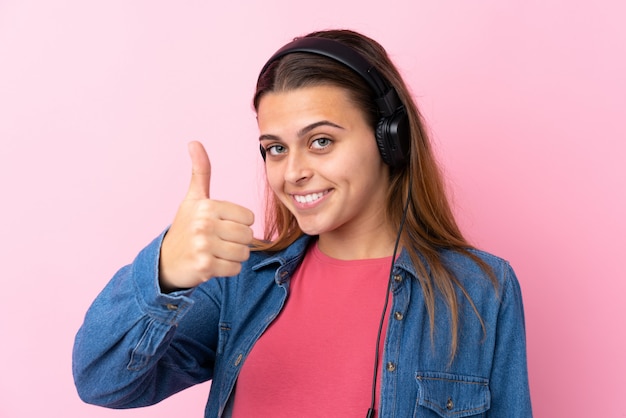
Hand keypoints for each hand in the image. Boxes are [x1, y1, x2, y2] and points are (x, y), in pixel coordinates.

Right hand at [159, 141, 254, 290]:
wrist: (164, 261)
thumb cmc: (185, 227)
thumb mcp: (193, 198)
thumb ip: (200, 172)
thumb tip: (194, 142)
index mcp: (207, 206)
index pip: (249, 218)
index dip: (239, 224)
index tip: (222, 226)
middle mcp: (205, 224)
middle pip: (248, 236)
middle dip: (238, 242)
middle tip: (219, 242)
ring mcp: (204, 246)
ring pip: (243, 254)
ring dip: (233, 257)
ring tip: (216, 252)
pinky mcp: (205, 266)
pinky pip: (235, 269)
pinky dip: (227, 269)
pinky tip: (213, 264)